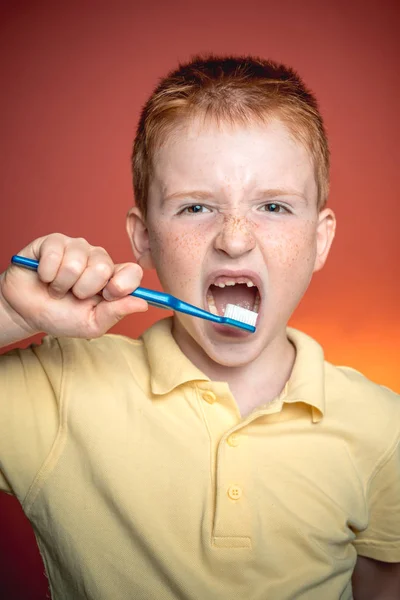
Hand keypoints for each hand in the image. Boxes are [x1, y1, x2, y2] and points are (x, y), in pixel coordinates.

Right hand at [0, 233, 147, 341]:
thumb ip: (116, 312)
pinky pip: (55, 254)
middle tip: (73, 295)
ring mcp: (77, 248)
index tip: (107, 296)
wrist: (26, 311)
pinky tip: (45, 276)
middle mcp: (98, 259)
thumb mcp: (91, 324)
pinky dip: (47, 274)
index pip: (133, 271)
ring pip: (76, 264)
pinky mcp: (54, 242)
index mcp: (112, 278)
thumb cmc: (61, 316)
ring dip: (61, 284)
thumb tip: (143, 303)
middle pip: (103, 267)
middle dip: (83, 289)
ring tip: (57, 288)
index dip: (122, 285)